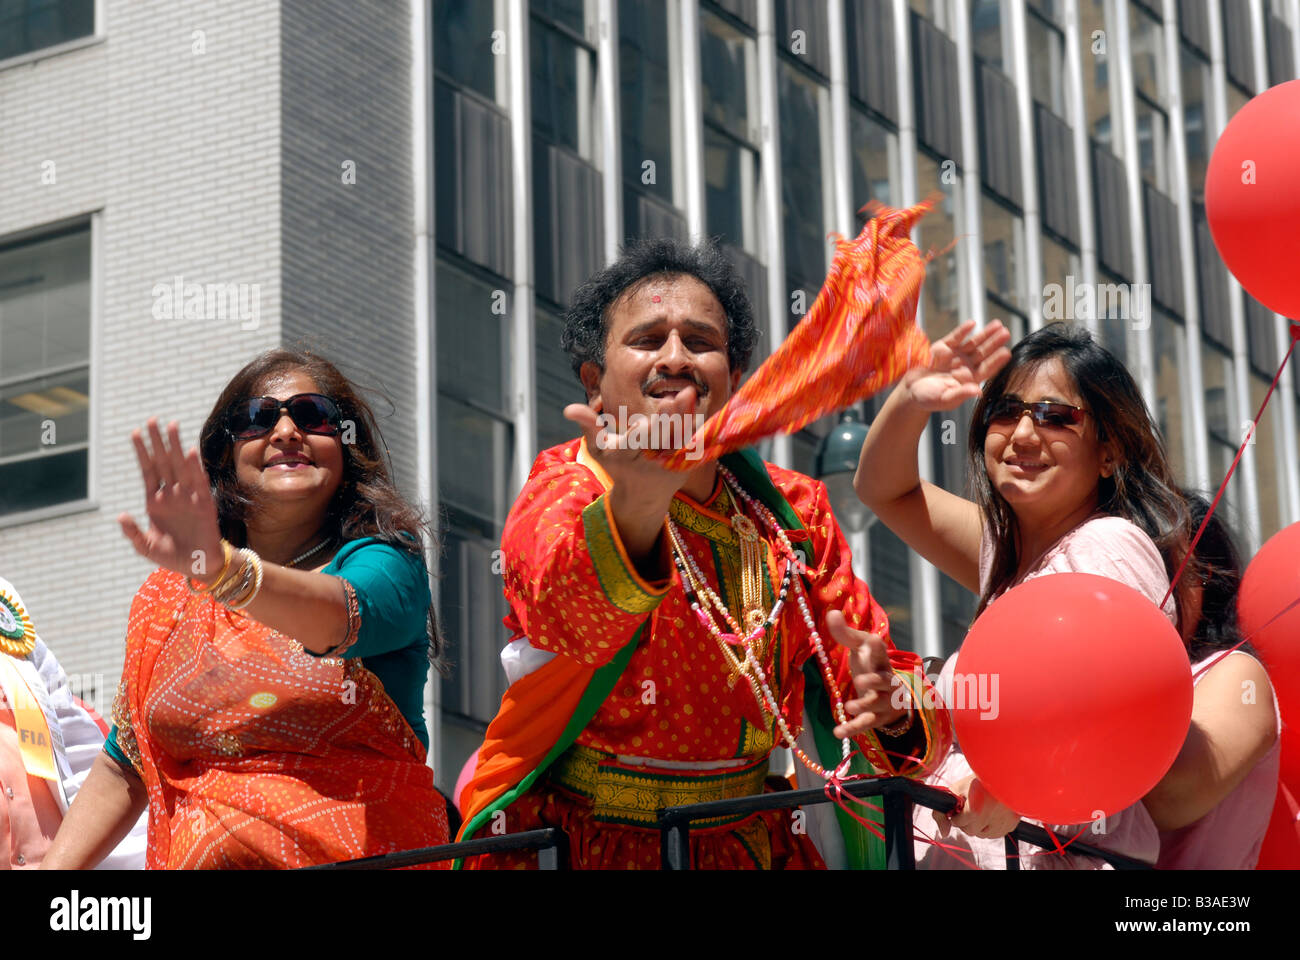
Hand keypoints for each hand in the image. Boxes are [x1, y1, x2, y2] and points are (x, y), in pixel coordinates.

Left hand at [118, 419, 224, 582]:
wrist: (199, 566)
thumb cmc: (172, 556)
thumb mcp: (146, 547)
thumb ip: (133, 533)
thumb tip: (121, 515)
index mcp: (155, 501)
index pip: (148, 471)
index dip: (142, 452)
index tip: (135, 433)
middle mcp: (172, 494)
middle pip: (163, 462)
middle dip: (157, 441)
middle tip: (152, 420)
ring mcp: (188, 497)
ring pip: (180, 466)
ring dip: (175, 446)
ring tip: (171, 426)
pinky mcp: (204, 503)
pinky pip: (198, 481)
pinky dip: (193, 467)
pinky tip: (188, 452)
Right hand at [563, 389, 700, 505]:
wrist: (643, 496)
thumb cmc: (618, 466)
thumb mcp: (599, 449)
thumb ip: (589, 427)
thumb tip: (568, 408)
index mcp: (627, 456)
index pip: (635, 442)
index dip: (643, 432)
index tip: (648, 420)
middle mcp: (652, 461)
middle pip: (662, 437)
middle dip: (668, 419)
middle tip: (676, 397)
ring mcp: (672, 464)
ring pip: (681, 438)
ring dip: (685, 417)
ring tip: (687, 394)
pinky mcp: (688, 464)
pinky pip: (693, 442)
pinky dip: (694, 426)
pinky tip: (696, 407)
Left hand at [826, 610, 906, 738]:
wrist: (890, 694)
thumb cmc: (871, 665)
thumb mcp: (860, 647)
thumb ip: (845, 633)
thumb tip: (832, 613)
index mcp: (880, 660)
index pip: (881, 652)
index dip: (878, 647)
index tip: (873, 639)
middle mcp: (886, 680)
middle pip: (886, 681)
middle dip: (876, 681)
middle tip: (861, 679)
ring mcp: (883, 701)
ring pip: (877, 705)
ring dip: (864, 705)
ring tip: (849, 707)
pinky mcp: (876, 718)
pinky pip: (866, 724)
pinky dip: (853, 729)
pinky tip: (838, 732)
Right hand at [901, 319, 1010, 410]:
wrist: (910, 390)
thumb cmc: (929, 398)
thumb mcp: (945, 399)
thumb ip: (961, 394)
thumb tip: (978, 392)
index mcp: (969, 380)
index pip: (987, 369)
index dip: (996, 361)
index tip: (1006, 353)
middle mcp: (965, 366)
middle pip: (984, 353)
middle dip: (995, 343)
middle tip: (1006, 333)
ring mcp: (956, 355)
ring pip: (973, 343)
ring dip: (985, 334)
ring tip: (997, 325)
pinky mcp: (943, 347)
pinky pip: (956, 337)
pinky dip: (963, 330)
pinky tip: (972, 324)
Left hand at [934, 774, 1020, 838]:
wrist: (1003, 771)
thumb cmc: (979, 779)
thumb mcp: (957, 789)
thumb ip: (944, 810)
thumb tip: (944, 831)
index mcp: (974, 811)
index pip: (958, 823)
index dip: (956, 815)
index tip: (958, 808)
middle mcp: (989, 819)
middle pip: (970, 831)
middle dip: (966, 822)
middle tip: (968, 810)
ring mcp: (1002, 822)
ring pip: (983, 834)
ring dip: (979, 826)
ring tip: (980, 810)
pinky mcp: (1011, 824)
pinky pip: (996, 833)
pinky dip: (991, 827)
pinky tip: (990, 814)